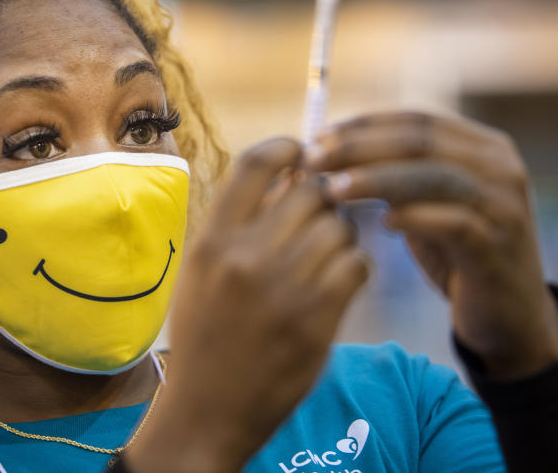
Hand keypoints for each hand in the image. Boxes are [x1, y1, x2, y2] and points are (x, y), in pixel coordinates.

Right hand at [126, 138, 369, 472]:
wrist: (207, 409)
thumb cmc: (206, 334)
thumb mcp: (203, 272)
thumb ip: (239, 225)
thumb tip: (292, 178)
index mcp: (212, 240)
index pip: (255, 164)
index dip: (287, 148)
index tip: (303, 153)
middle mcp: (245, 257)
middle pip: (309, 193)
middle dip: (323, 200)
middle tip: (322, 218)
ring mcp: (283, 287)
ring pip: (338, 229)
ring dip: (341, 237)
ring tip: (327, 256)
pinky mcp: (316, 318)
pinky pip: (355, 266)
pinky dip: (354, 268)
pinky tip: (339, 283)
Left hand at [306, 110, 557, 379]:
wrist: (509, 317)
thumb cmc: (457, 255)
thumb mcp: (426, 205)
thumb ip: (394, 176)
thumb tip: (329, 153)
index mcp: (482, 147)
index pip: (415, 121)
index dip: (363, 126)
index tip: (317, 138)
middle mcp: (499, 167)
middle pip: (421, 141)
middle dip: (360, 147)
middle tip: (312, 159)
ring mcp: (504, 205)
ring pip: (435, 176)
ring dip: (377, 179)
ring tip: (332, 190)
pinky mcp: (500, 245)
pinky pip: (455, 223)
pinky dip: (415, 218)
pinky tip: (382, 223)